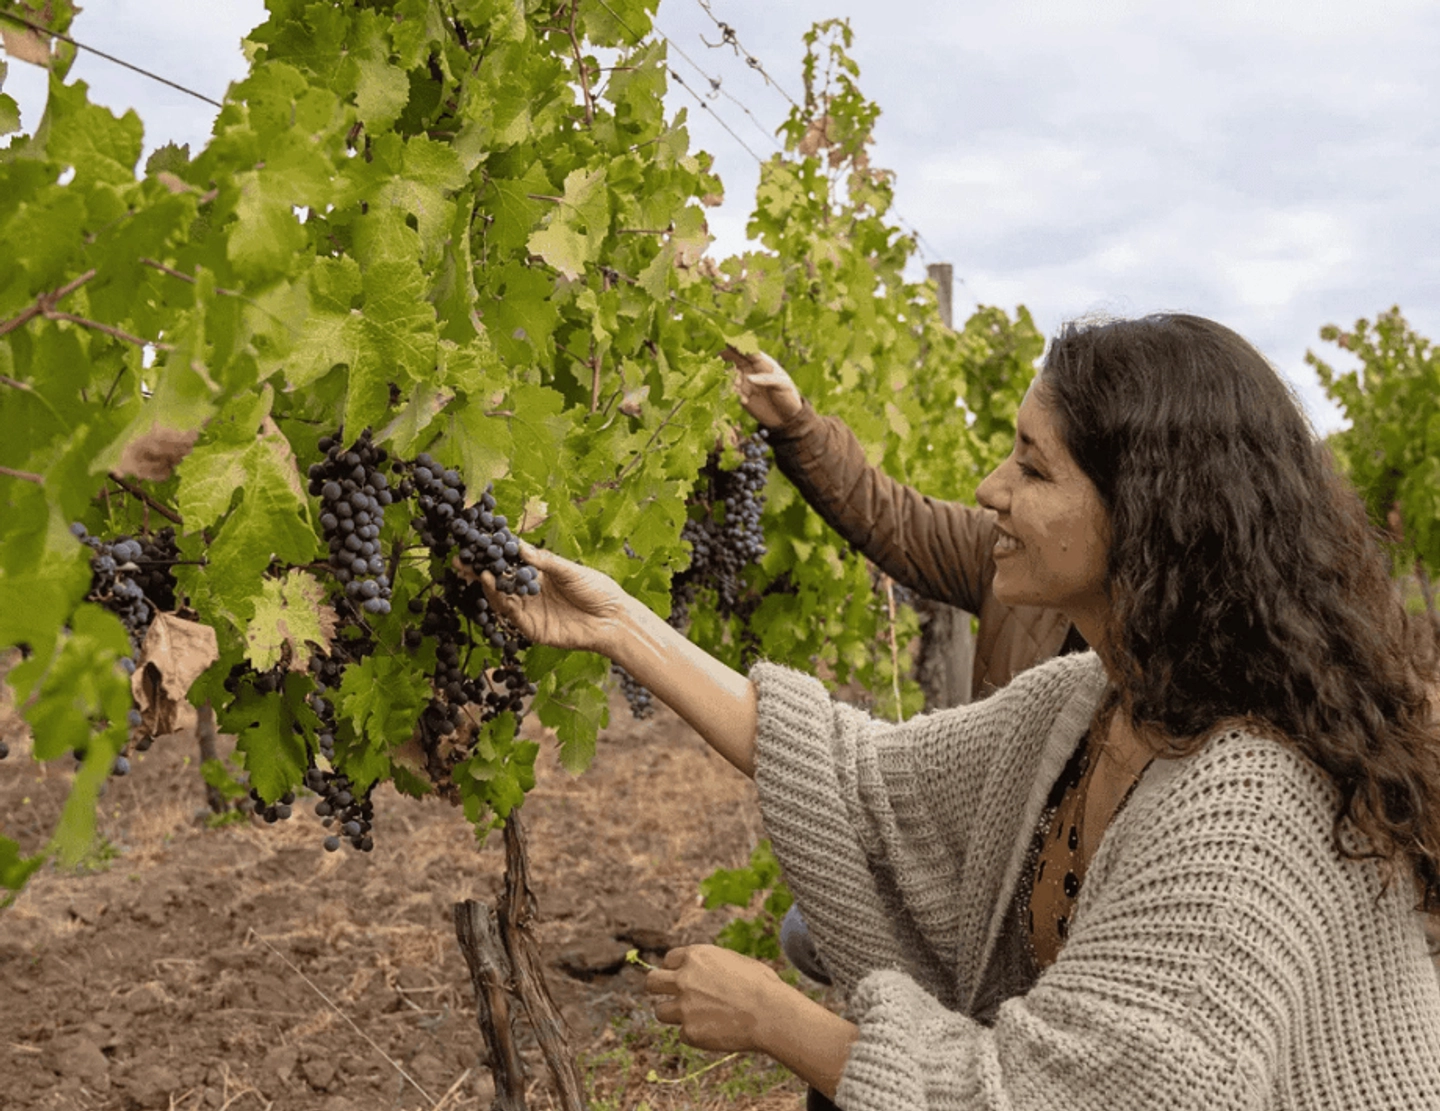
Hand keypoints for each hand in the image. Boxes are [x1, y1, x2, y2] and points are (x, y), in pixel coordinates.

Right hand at [477, 541, 629, 655]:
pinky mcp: (531, 627)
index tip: (478, 539)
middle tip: (463, 558)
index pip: (513, 560)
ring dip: (487, 583)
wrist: (613, 621)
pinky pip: (510, 613)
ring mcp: (530, 609)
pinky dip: (499, 599)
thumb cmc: (597, 590)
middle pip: (501, 579)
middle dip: (481, 569)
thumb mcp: (570, 571)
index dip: (496, 551)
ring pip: (501, 596)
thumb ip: (545, 561)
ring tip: (477, 569)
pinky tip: (492, 584)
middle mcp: (531, 591)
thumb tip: (519, 546)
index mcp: (540, 573)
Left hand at [645, 945, 785, 1052]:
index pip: (668, 960)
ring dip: (673, 1014)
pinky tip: (715, 1031)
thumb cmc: (761, 985)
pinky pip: (683, 1034)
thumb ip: (710, 964)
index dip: (676, 969)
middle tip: (669, 996)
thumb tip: (700, 968)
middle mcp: (684, 979)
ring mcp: (684, 1007)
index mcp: (696, 956)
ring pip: (660, 1012)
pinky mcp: (689, 1032)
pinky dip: (695, 1034)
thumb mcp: (734, 961)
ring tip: (695, 1017)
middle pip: (651, 982)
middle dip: (658, 988)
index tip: (683, 978)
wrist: (771, 1013)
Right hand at [721, 347, 802, 427]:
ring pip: (731, 375)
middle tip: (718, 360)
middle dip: (726, 358)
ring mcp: (745, 381)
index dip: (736, 344)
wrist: (786, 417)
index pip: (748, 349)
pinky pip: (732, 390)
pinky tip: (745, 400)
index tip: (725, 340)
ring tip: (742, 390)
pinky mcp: (741, 394)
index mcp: (762, 362)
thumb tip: (749, 378)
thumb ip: (767, 379)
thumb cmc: (788, 396)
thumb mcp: (782, 385)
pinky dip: (734, 394)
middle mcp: (751, 369)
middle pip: (735, 358)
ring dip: (732, 380)